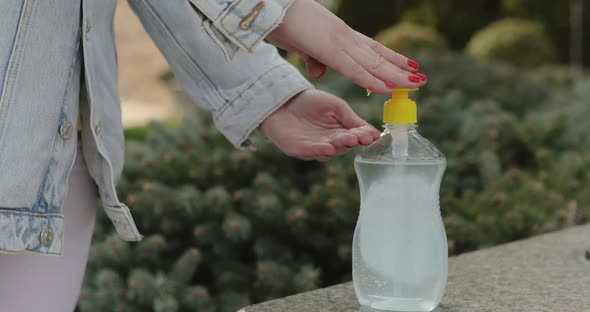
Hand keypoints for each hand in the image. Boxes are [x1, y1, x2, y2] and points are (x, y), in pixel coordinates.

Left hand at [260, 89, 380, 160]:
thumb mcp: (336, 106)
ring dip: (339, 146)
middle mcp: (329, 143)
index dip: (364, 136)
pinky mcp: (298, 150)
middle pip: (344, 145)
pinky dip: (320, 150)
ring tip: (349, 140)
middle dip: (352, 140)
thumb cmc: (310, 102)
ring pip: (330, 150)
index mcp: (340, 132)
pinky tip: (329, 148)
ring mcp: (314, 148)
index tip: (372, 136)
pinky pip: (310, 152)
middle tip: (361, 138)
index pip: (356, 137)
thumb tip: (375, 133)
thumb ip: (352, 119)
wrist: (282, 98)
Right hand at [267, 0, 426, 93]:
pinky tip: (388, 87)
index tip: (407, 64)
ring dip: (395, 75)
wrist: (270, 8)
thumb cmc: (282, 22)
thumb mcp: (300, 45)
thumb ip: (312, 58)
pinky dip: (372, 80)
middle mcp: (344, 37)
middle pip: (377, 56)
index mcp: (338, 36)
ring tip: (416, 83)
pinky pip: (355, 70)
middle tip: (420, 79)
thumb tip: (319, 72)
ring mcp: (340, 42)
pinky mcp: (330, 50)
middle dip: (398, 68)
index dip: (389, 58)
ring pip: (373, 63)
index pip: (370, 48)